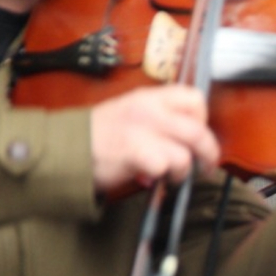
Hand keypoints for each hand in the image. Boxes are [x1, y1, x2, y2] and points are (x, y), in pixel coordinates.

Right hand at [90, 85, 219, 192]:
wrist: (67, 147)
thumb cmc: (100, 135)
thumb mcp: (132, 113)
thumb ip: (161, 121)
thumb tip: (190, 143)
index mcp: (150, 97)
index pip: (195, 98)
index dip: (203, 120)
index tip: (198, 135)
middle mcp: (150, 109)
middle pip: (199, 131)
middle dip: (208, 154)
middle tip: (205, 166)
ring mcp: (143, 130)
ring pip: (186, 153)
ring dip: (184, 171)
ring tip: (171, 175)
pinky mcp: (136, 151)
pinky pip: (165, 167)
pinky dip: (163, 178)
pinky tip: (151, 178)